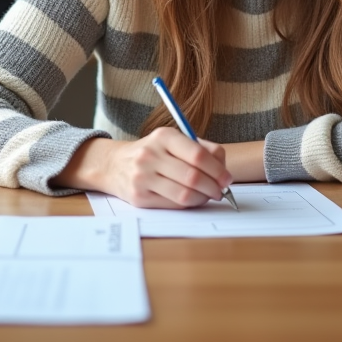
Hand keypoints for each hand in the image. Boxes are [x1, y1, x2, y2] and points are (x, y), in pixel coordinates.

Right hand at [56, 129, 231, 208]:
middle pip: (193, 176)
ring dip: (203, 198)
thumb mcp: (173, 141)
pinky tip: (192, 199)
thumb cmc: (153, 153)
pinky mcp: (139, 197)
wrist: (114, 165)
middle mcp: (150, 155)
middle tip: (221, 190)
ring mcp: (143, 177)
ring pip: (185, 194)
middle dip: (214, 187)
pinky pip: (173, 204)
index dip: (217, 169)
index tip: (227, 178)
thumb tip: (223, 166)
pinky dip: (189, 204)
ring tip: (208, 196)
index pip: (198, 154)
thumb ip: (201, 148)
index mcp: (163, 136)